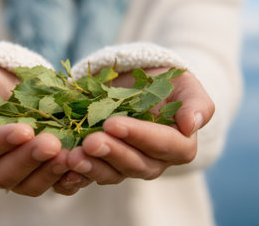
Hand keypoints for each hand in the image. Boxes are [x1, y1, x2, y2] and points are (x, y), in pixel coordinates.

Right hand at [0, 62, 87, 195]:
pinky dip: (65, 179)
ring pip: (28, 185)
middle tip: (53, 143)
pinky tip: (79, 166)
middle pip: (3, 174)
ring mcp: (9, 176)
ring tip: (70, 155)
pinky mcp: (33, 175)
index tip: (24, 130)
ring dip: (50, 172)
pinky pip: (49, 185)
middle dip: (30, 159)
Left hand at [67, 67, 214, 183]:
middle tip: (90, 142)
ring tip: (72, 157)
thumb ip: (196, 104)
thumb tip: (193, 124)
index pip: (163, 145)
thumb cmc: (165, 84)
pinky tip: (62, 167)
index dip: (139, 136)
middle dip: (112, 153)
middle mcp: (153, 161)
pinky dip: (76, 174)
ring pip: (112, 174)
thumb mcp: (185, 85)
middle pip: (135, 165)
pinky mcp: (104, 164)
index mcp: (178, 145)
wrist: (139, 85)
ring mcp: (126, 165)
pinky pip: (92, 175)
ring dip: (91, 168)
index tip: (114, 124)